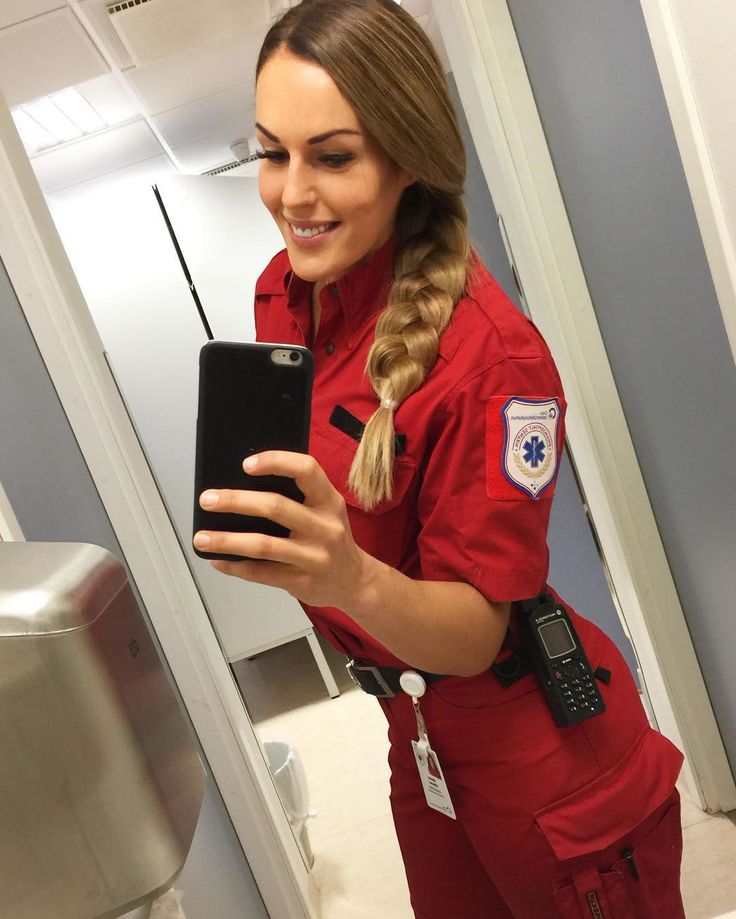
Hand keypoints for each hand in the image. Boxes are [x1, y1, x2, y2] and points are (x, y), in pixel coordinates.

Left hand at [193, 451, 370, 608]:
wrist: (354, 580)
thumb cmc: (330, 537)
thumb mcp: (326, 510)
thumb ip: (297, 496)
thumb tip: (242, 485)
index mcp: (329, 501)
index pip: (306, 469)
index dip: (276, 462)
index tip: (246, 465)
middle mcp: (325, 527)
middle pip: (276, 507)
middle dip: (236, 501)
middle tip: (208, 500)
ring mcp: (314, 557)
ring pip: (264, 545)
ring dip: (227, 540)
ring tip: (201, 538)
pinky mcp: (301, 582)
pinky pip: (261, 573)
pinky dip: (235, 566)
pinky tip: (218, 560)